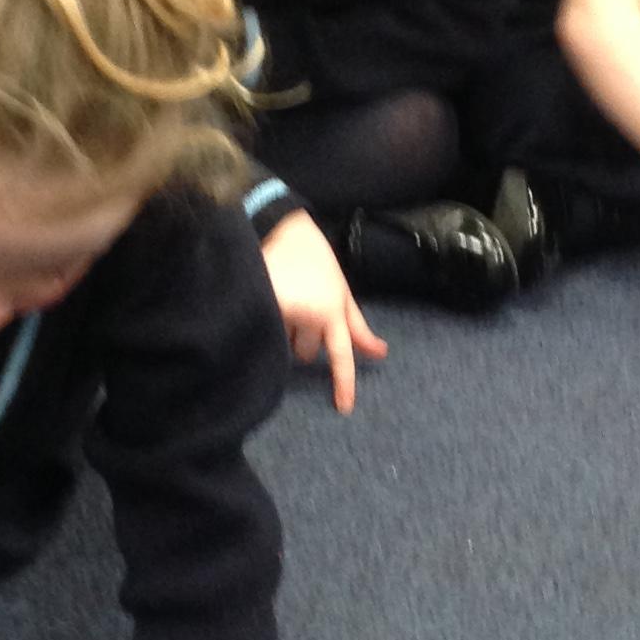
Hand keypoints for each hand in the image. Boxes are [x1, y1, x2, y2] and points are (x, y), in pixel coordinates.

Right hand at [260, 210, 387, 413]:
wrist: (283, 230)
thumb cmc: (318, 264)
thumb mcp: (343, 295)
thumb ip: (359, 328)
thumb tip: (381, 354)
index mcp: (332, 312)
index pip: (340, 355)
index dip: (343, 383)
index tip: (344, 409)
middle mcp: (308, 316)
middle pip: (305, 352)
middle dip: (303, 342)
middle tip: (300, 312)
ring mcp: (280, 312)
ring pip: (283, 343)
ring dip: (285, 333)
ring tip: (284, 303)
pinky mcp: (258, 307)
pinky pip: (265, 332)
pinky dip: (268, 323)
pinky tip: (267, 302)